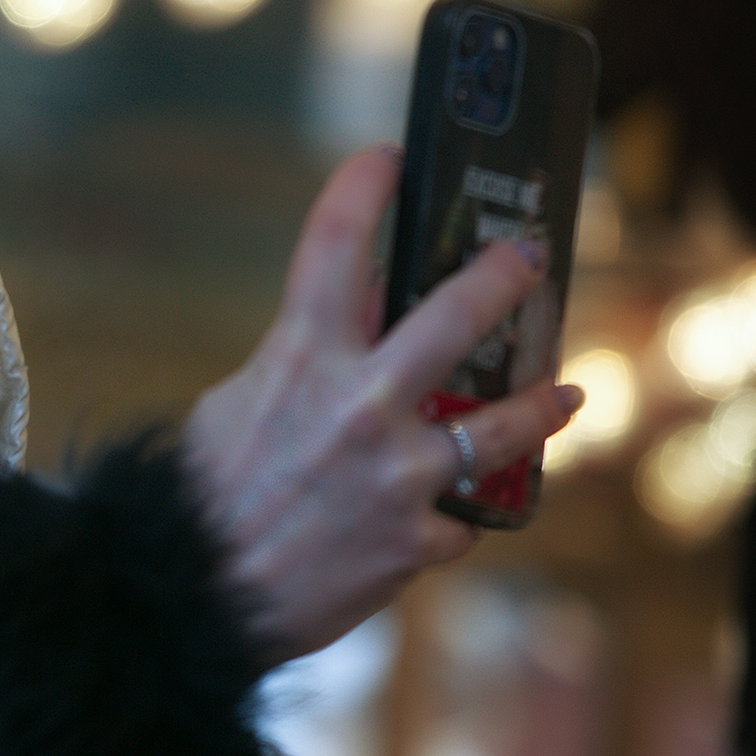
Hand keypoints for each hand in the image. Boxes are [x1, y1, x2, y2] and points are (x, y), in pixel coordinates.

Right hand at [182, 146, 583, 667]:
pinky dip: (448, 514)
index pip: (336, 244)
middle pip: (459, 314)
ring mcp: (397, 474)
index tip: (385, 159)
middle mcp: (359, 406)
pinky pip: (458, 516)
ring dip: (540, 406)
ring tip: (562, 395)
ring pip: (504, 424)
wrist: (193, 596)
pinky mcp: (416, 538)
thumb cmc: (202, 497)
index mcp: (299, 361)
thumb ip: (298, 360)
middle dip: (505, 276)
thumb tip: (356, 316)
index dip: (365, 186)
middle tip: (528, 261)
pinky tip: (443, 514)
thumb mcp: (235, 405)